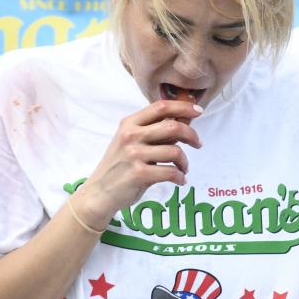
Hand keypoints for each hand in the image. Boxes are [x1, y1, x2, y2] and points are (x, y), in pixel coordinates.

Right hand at [71, 99, 202, 228]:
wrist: (100, 192)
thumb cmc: (120, 165)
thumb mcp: (131, 141)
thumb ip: (153, 130)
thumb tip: (184, 119)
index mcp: (129, 124)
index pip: (161, 107)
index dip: (183, 106)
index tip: (198, 111)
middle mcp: (131, 136)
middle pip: (173, 126)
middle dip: (192, 135)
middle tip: (198, 144)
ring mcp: (134, 154)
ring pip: (175, 151)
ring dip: (185, 162)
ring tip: (183, 168)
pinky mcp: (139, 174)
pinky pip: (171, 172)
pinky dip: (180, 177)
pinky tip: (179, 180)